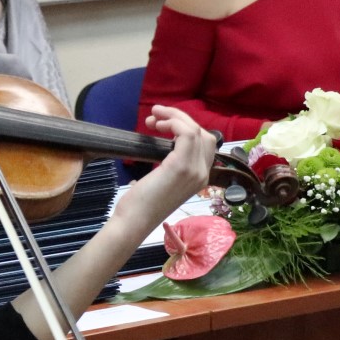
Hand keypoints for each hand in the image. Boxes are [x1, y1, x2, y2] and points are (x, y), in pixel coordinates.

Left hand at [120, 104, 217, 228]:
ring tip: (153, 117)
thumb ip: (171, 165)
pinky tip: (158, 125)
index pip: (205, 144)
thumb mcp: (162, 180)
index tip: (161, 124)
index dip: (185, 128)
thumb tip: (166, 144)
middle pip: (204, 134)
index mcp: (200, 177)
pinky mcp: (182, 167)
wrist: (134, 222)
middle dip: (180, 119)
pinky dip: (173, 122)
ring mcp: (195, 170)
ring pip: (195, 130)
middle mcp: (203, 174)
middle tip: (155, 118)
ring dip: (174, 117)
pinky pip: (187, 133)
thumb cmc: (141, 204)